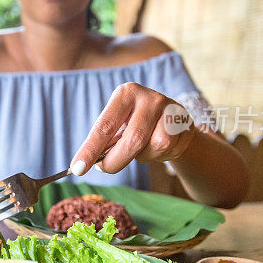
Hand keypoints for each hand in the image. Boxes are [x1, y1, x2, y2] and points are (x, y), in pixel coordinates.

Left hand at [70, 82, 195, 174]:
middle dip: (115, 161)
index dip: (90, 149)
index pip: (105, 126)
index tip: (77, 169)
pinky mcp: (186, 123)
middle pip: (132, 140)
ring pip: (155, 146)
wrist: (169, 117)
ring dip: (142, 156)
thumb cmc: (134, 122)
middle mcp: (149, 97)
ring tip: (139, 149)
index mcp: (126, 93)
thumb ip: (105, 140)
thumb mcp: (117, 123)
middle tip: (105, 168)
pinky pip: (170, 151)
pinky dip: (159, 156)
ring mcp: (170, 109)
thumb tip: (85, 164)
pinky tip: (156, 147)